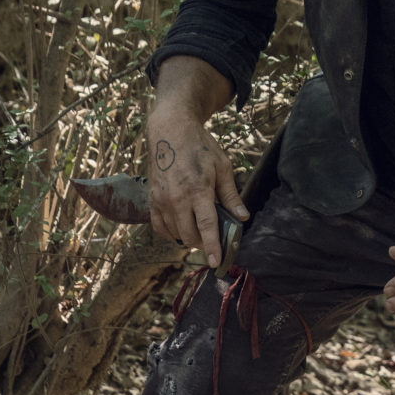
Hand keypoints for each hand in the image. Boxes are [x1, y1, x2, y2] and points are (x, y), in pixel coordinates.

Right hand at [145, 108, 248, 267]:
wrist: (170, 132)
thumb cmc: (200, 148)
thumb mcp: (223, 167)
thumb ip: (231, 195)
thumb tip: (243, 217)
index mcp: (198, 190)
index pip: (206, 227)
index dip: (213, 247)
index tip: (217, 262)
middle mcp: (176, 199)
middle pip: (189, 235)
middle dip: (203, 243)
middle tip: (214, 240)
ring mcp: (161, 200)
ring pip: (174, 234)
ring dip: (188, 238)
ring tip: (200, 232)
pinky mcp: (151, 200)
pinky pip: (159, 227)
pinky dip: (171, 232)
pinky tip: (182, 228)